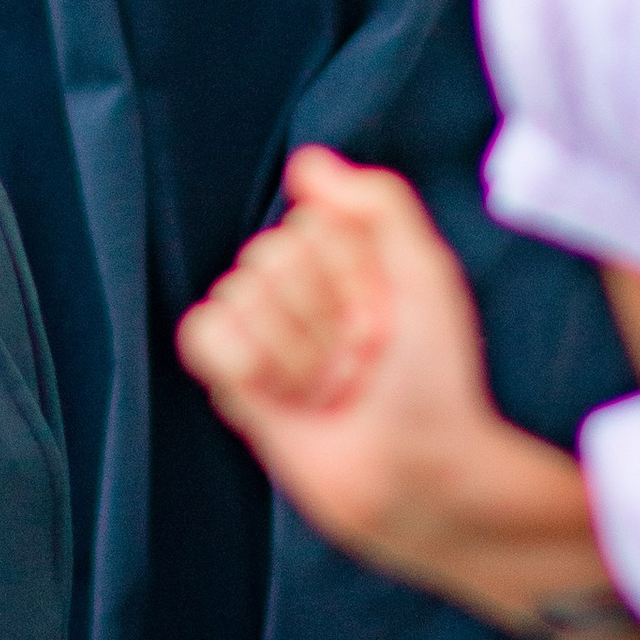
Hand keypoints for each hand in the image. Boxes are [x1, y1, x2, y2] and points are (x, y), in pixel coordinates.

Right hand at [176, 149, 504, 578]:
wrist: (422, 477)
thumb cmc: (437, 383)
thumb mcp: (426, 276)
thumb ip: (377, 202)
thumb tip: (306, 162)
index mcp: (347, 260)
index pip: (306, 223)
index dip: (347, 272)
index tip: (385, 315)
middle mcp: (303, 293)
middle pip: (266, 258)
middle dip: (318, 318)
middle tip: (359, 361)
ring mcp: (267, 335)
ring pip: (235, 296)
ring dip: (289, 352)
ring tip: (329, 389)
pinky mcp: (236, 380)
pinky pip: (201, 334)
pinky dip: (240, 363)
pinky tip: (285, 396)